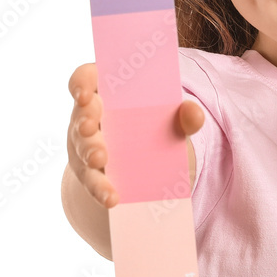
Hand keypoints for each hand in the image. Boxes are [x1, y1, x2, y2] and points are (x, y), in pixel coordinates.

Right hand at [66, 62, 203, 207]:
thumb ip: (184, 114)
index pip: (86, 78)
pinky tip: (111, 198)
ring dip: (89, 153)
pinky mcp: (89, 172)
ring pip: (82, 148)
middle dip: (84, 121)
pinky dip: (101, 189)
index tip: (84, 93)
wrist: (141, 157)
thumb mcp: (168, 117)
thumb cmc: (151, 125)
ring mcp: (85, 145)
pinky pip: (92, 181)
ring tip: (100, 160)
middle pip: (82, 115)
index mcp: (105, 92)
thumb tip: (194, 113)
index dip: (81, 83)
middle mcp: (89, 116)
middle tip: (91, 128)